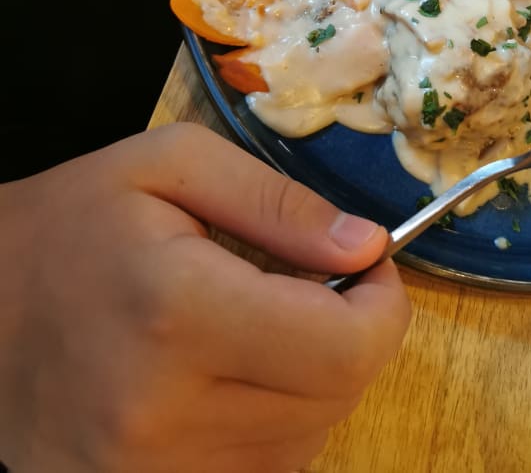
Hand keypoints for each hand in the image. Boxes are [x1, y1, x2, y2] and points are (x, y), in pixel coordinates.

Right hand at [0, 124, 409, 472]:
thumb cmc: (69, 226)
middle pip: (335, 399)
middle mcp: (168, 416)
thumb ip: (276, 202)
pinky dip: (272, 423)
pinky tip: (237, 374)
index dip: (383, 304)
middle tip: (321, 285)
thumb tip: (365, 246)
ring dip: (313, 379)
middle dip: (353, 333)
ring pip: (305, 442)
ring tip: (264, 324)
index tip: (368, 265)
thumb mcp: (166, 167)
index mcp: (179, 313)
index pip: (347, 348)